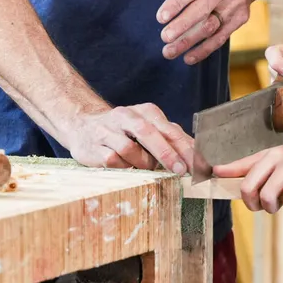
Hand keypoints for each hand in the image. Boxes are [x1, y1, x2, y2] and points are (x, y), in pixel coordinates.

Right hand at [62, 102, 198, 177]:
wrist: (82, 126)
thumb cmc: (124, 131)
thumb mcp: (149, 129)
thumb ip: (171, 139)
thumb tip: (199, 155)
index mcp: (145, 112)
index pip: (169, 130)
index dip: (185, 148)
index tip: (198, 165)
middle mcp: (126, 117)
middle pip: (149, 134)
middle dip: (167, 154)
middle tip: (181, 171)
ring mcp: (108, 131)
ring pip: (130, 150)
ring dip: (141, 163)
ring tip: (142, 166)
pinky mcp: (94, 147)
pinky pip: (113, 161)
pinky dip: (123, 167)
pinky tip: (123, 166)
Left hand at [155, 0, 258, 64]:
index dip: (176, 3)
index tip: (160, 18)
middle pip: (202, 9)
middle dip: (182, 25)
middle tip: (164, 37)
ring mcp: (236, 3)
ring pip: (210, 26)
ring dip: (189, 41)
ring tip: (168, 52)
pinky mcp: (241, 18)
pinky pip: (221, 37)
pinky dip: (204, 50)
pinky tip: (188, 57)